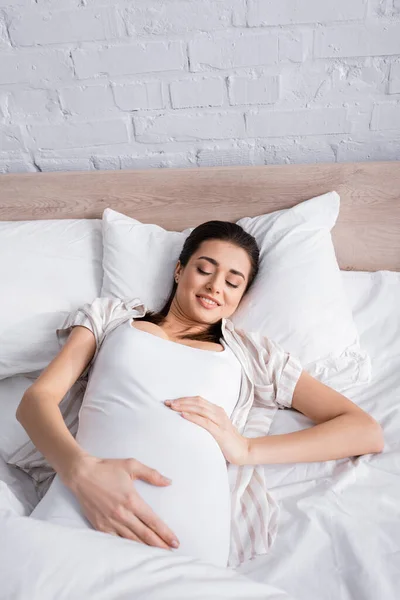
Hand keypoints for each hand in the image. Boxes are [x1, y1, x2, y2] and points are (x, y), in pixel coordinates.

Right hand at [63, 455, 179, 550]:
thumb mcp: (132, 465)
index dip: (165, 533)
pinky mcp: (100, 526)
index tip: (175, 541)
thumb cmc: (107, 468)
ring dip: (146, 549)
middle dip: (160, 545)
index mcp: (132, 500)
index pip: (153, 521)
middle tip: (171, 552)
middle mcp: (122, 514)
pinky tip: (135, 552)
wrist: (81, 474)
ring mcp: (110, 522)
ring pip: (132, 540)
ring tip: (158, 555)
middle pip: (145, 535)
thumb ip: (151, 474)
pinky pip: (116, 541)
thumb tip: (168, 482)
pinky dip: (127, 547)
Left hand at [164, 396, 249, 465]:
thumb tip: (188, 420)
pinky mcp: (220, 432)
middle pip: (198, 402)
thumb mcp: (216, 427)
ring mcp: (220, 421)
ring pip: (200, 409)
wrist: (244, 451)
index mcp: (217, 410)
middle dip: (181, 401)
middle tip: (167, 403)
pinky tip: (183, 415)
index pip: (198, 400)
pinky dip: (193, 417)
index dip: (184, 399)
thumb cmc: (228, 441)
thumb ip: (206, 421)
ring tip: (173, 407)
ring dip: (185, 407)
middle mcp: (219, 413)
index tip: (171, 402)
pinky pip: (205, 422)